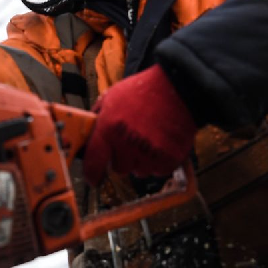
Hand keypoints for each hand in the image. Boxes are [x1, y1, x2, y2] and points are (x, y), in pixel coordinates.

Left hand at [83, 64, 196, 182]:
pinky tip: (161, 143)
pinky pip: (158, 171)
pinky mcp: (168, 159)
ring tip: (148, 139)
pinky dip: (159, 161)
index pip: (93, 162)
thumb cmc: (143, 91)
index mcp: (109, 128)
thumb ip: (98, 116)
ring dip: (141, 161)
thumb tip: (89, 131)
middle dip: (122, 158)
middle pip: (118, 168)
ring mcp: (148, 153)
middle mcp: (127, 144)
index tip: (93, 178)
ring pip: (139, 172)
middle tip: (130, 142)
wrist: (178, 89)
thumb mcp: (112, 97)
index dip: (91, 174)